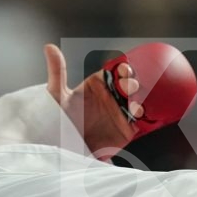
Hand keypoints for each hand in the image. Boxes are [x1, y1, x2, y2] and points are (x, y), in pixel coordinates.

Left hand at [44, 44, 140, 159]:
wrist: (63, 147)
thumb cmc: (58, 120)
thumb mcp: (57, 94)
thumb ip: (57, 71)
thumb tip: (50, 48)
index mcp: (97, 85)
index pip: (115, 73)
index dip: (122, 69)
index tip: (124, 70)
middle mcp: (111, 97)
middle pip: (129, 86)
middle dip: (133, 84)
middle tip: (130, 88)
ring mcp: (120, 113)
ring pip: (138, 102)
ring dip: (141, 101)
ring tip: (135, 106)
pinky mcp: (126, 130)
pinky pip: (141, 122)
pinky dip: (146, 118)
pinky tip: (140, 117)